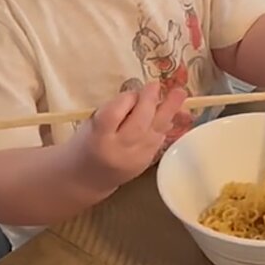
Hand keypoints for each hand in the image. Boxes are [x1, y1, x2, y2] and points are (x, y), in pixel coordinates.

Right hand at [72, 82, 186, 190]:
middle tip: (156, 85)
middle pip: (138, 122)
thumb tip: (138, 97)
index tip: (131, 91)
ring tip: (180, 93)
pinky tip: (171, 113)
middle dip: (149, 101)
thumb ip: (111, 111)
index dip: (125, 100)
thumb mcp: (90, 125)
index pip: (114, 115)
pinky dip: (164, 124)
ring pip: (154, 131)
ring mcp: (136, 158)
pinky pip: (159, 139)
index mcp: (98, 138)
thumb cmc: (85, 145)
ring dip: (168, 111)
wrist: (88, 179)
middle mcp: (119, 149)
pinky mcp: (147, 163)